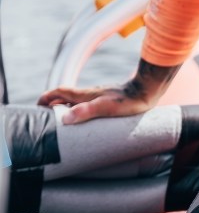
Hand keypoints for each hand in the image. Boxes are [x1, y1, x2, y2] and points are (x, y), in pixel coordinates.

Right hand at [37, 59, 180, 123]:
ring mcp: (99, 95)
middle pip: (66, 96)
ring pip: (77, 99)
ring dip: (67, 106)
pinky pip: (88, 103)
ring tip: (64, 121)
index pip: (60, 91)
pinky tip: (87, 119)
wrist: (147, 90)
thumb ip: (85, 111)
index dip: (47, 97)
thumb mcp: (105, 108)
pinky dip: (80, 109)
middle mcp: (90, 93)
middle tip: (47, 117)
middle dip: (54, 104)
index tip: (37, 106)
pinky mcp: (109, 99)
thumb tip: (64, 118)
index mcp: (85, 94)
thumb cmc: (128, 101)